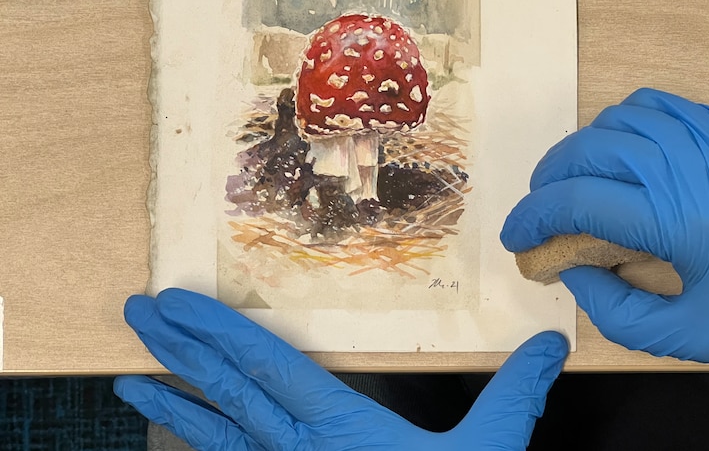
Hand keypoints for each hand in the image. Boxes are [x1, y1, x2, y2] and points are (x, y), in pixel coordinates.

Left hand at [114, 288, 567, 449]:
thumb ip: (515, 394)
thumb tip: (552, 343)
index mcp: (338, 427)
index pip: (266, 364)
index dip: (217, 329)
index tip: (175, 300)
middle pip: (226, 391)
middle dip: (176, 350)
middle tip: (133, 314)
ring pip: (215, 437)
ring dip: (172, 401)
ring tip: (126, 381)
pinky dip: (198, 448)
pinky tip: (176, 436)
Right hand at [500, 88, 708, 363]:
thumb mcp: (687, 336)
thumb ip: (615, 312)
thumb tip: (572, 274)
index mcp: (676, 220)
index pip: (576, 200)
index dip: (531, 217)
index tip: (515, 237)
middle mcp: (686, 168)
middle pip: (587, 151)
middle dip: (546, 179)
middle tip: (539, 210)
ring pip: (617, 120)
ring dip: (580, 149)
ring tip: (573, 180)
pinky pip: (658, 104)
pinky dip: (622, 121)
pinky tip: (620, 149)